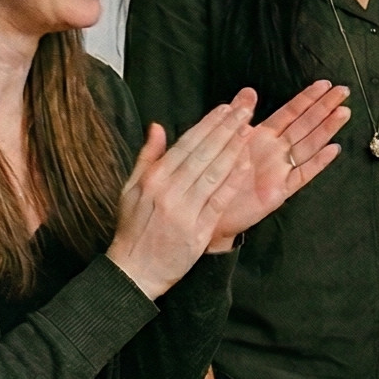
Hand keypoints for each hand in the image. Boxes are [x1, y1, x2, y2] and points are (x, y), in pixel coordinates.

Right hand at [105, 99, 253, 299]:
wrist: (134, 270)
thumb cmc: (134, 228)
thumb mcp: (130, 189)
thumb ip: (147, 157)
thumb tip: (157, 126)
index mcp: (153, 179)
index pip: (186, 145)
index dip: (207, 125)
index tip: (225, 108)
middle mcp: (169, 191)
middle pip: (202, 154)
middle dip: (225, 129)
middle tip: (245, 109)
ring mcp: (184, 211)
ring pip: (213, 173)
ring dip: (233, 149)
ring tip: (248, 129)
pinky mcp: (198, 230)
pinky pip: (219, 200)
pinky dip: (232, 181)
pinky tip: (245, 164)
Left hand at [210, 80, 351, 244]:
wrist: (208, 207)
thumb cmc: (215, 174)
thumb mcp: (225, 138)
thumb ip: (238, 114)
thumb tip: (248, 90)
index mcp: (262, 136)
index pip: (290, 112)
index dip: (307, 98)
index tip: (324, 84)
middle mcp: (276, 150)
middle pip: (306, 125)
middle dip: (325, 107)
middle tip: (343, 92)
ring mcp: (281, 169)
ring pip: (309, 145)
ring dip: (326, 129)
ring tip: (343, 113)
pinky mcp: (281, 190)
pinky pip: (303, 174)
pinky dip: (318, 162)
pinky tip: (333, 150)